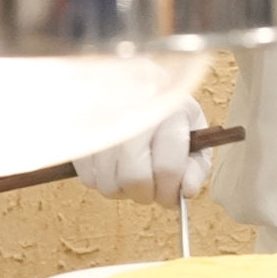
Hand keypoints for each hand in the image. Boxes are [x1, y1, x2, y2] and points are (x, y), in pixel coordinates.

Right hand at [73, 99, 210, 205]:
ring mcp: (102, 124)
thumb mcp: (194, 130)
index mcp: (168, 112)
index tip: (173, 197)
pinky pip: (89, 179)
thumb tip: (187, 191)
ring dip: (124, 190)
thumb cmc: (166, 112)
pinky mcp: (80, 134)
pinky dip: (104, 182)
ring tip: (134, 174)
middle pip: (134, 178)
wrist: (130, 80)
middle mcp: (132, 115)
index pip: (167, 166)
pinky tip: (116, 166)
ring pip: (109, 183)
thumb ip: (197, 165)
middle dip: (147, 194)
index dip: (171, 190)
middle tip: (152, 190)